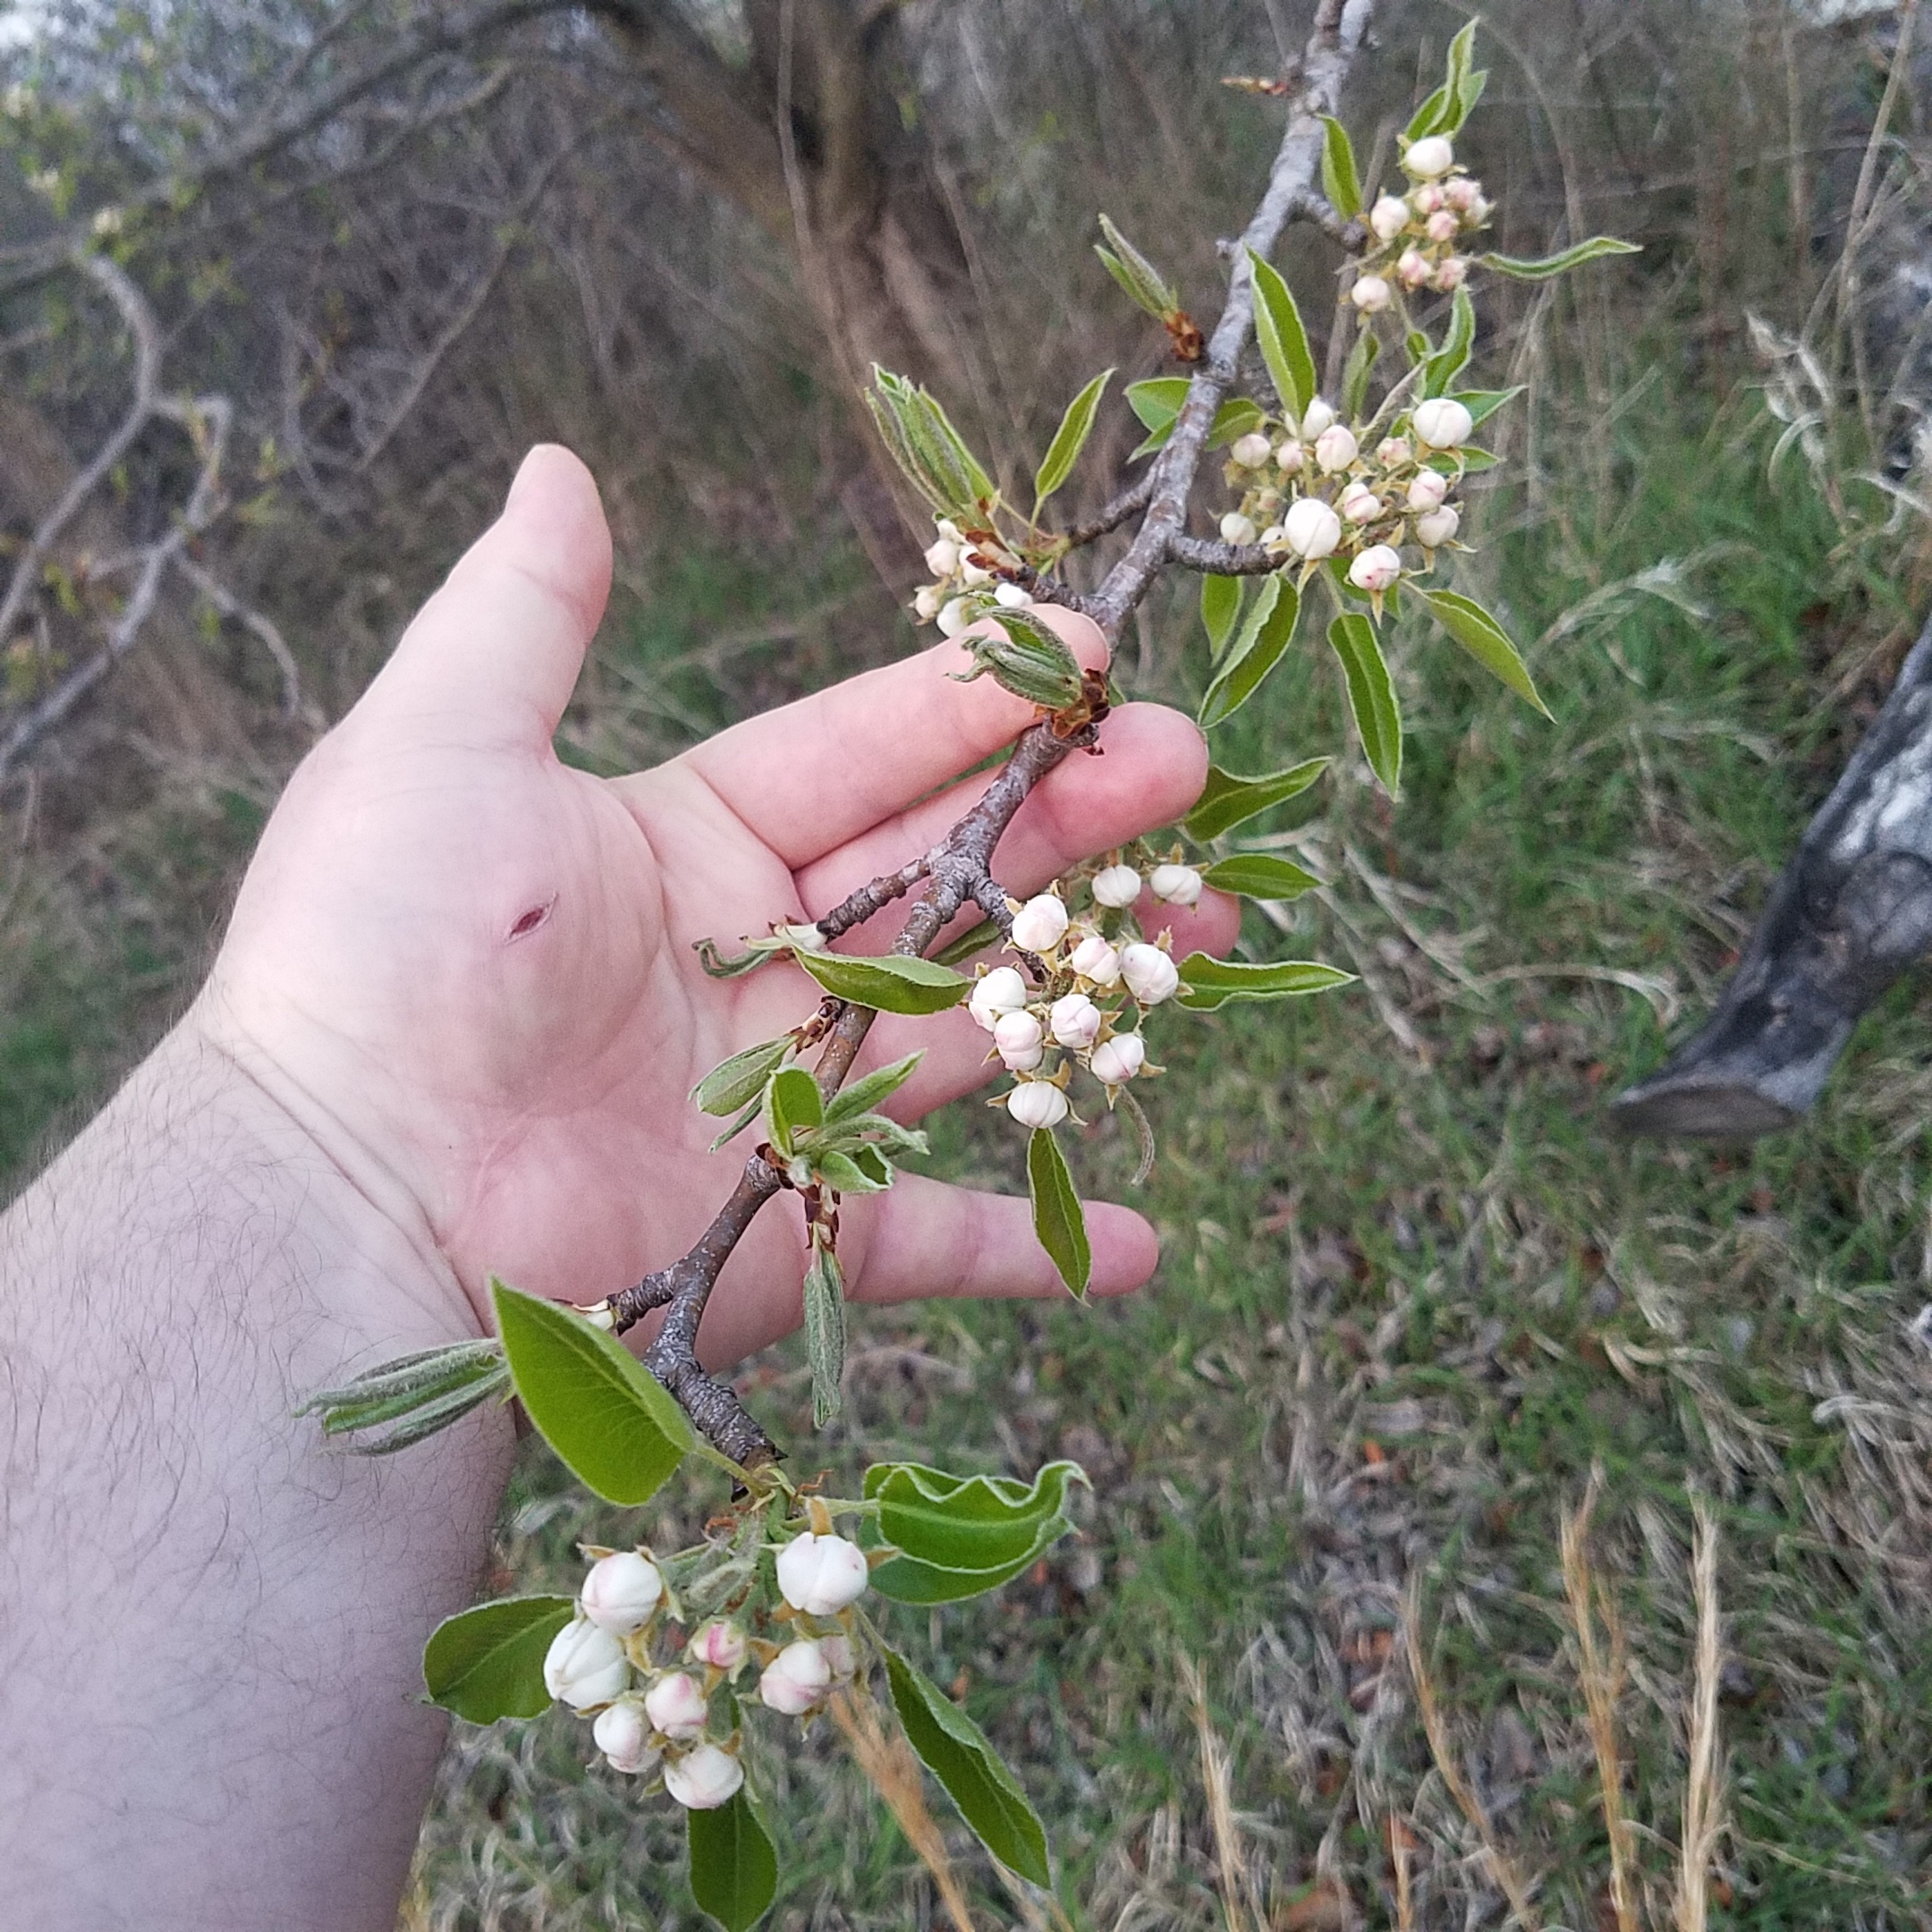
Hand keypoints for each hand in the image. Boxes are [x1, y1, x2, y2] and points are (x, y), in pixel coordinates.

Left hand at [198, 447, 1236, 1363]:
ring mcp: (784, 1099)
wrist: (343, 1194)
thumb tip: (558, 467)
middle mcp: (748, 965)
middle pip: (943, 876)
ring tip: (1217, 921)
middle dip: (1069, 815)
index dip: (971, 702)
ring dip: (1092, 982)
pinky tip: (1150, 1246)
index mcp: (683, 843)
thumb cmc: (385, 950)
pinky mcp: (793, 1234)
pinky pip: (935, 1240)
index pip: (859, 754)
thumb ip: (525, 612)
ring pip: (973, 1029)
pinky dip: (1038, 1246)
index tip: (1090, 650)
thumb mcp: (445, 742)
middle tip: (1189, 764)